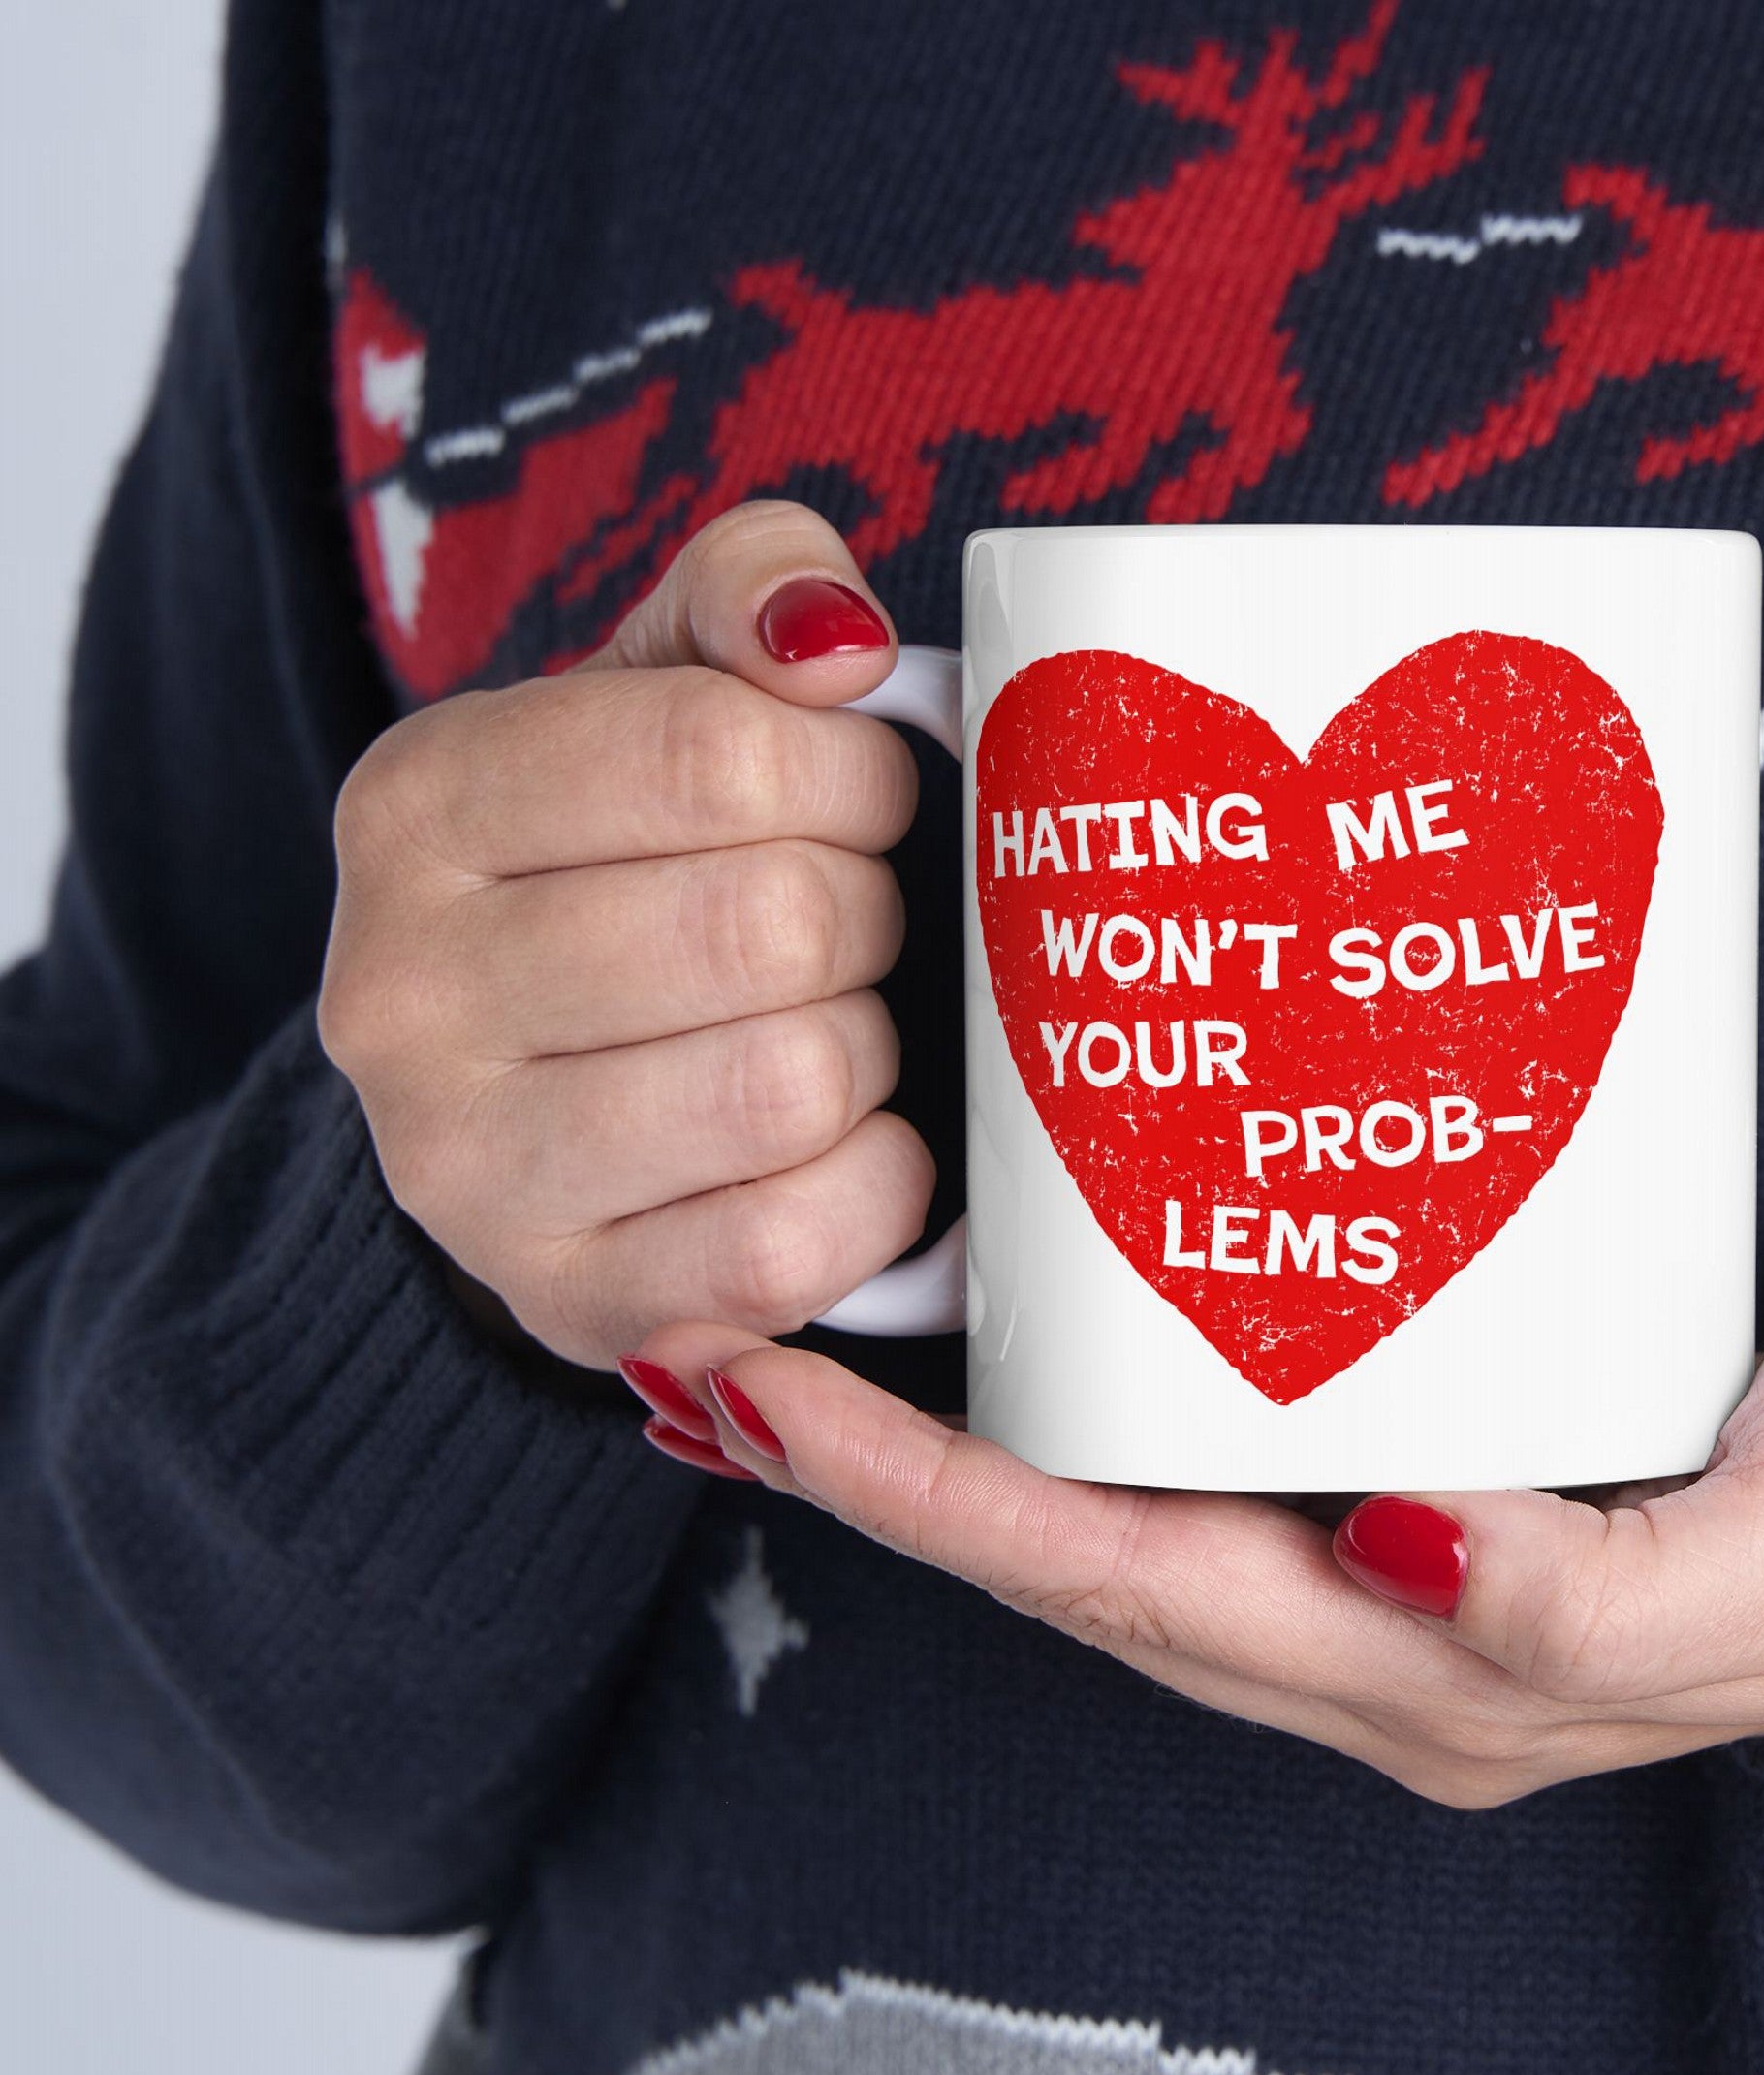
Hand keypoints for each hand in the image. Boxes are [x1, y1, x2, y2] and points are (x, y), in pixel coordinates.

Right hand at [319, 502, 931, 1368]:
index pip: (719, 753)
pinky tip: (844, 1143)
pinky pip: (792, 1245)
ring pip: (790, 1084)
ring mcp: (466, 1172)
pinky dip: (873, 1186)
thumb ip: (749, 592)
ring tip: (828, 1026)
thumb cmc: (630, 866)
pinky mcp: (568, 1303)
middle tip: (846, 924)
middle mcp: (401, 994)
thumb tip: (836, 640)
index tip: (858, 798)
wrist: (531, 1092)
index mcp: (419, 805)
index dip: (850, 775)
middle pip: (771, 925)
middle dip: (864, 914)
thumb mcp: (660, 688)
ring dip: (865, 1049)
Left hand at [629, 1275, 1763, 1804]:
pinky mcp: (1448, 1445)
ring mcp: (1403, 1545)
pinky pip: (1226, 1432)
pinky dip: (1103, 1380)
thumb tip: (1404, 1550)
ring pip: (1133, 1495)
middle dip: (886, 1470)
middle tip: (722, 1334)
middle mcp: (1384, 1623)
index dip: (930, 1505)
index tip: (762, 1396)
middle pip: (1081, 1550)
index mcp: (1439, 1672)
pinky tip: (1051, 1293)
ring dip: (967, 1428)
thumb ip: (1600, 1601)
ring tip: (825, 1312)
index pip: (1122, 1589)